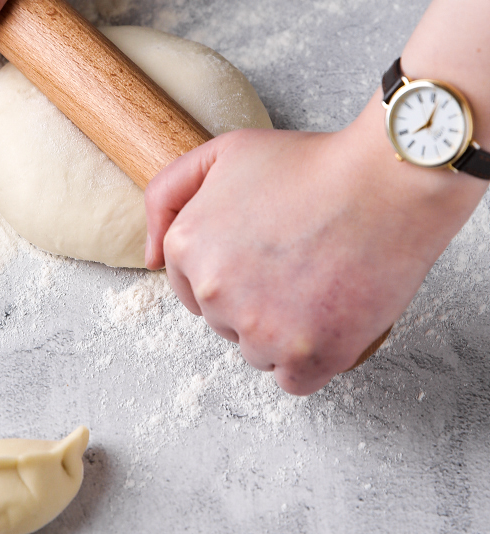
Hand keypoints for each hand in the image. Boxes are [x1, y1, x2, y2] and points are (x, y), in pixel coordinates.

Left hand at [144, 96, 486, 394]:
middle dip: (253, 299)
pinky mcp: (307, 358)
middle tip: (296, 260)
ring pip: (256, 351)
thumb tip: (150, 259)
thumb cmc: (307, 164)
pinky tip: (327, 320)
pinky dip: (309, 358)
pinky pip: (292, 380)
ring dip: (282, 330)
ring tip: (317, 284)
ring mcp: (259, 330)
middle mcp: (213, 292)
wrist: (384, 183)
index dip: (231, 269)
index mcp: (187, 247)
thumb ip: (167, 196)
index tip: (264, 251)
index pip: (192, 286)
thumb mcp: (221, 153)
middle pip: (223, 320)